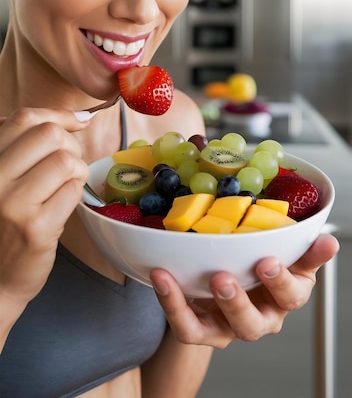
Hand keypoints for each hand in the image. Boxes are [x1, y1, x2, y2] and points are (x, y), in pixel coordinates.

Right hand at [0, 108, 89, 311]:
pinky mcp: (36, 228)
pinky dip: (76, 193)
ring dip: (77, 170)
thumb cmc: (4, 225)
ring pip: (65, 161)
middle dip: (71, 144)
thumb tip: (73, 118)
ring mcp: (13, 203)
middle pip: (49, 135)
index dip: (58, 114)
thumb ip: (21, 148)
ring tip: (67, 187)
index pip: (23, 119)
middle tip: (70, 164)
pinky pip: (73, 190)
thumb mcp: (3, 179)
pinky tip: (64, 205)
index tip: (79, 121)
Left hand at [150, 233, 338, 347]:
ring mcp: (227, 327)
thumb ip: (307, 251)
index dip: (280, 281)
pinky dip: (170, 302)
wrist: (234, 285)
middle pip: (251, 323)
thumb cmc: (264, 269)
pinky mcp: (200, 328)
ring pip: (213, 330)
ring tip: (176, 279)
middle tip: (223, 277)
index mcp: (283, 298)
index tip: (267, 260)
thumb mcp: (289, 258)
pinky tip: (161, 276)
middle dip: (237, 302)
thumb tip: (329, 241)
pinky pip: (184, 324)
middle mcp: (258, 318)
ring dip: (191, 307)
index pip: (291, 296)